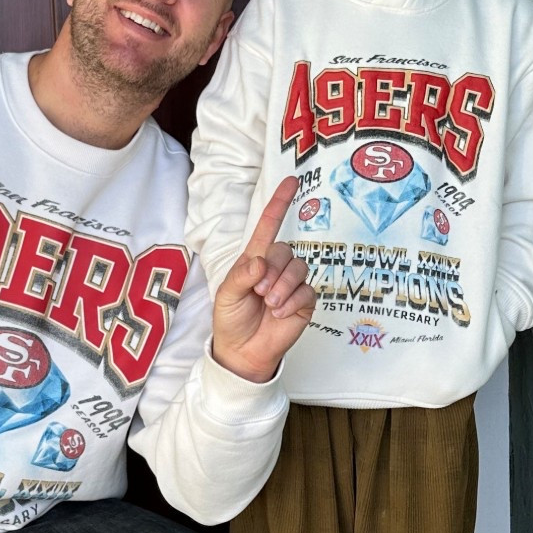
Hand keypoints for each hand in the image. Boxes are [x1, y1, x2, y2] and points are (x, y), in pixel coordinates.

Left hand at [210, 177, 316, 383]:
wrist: (242, 351)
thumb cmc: (231, 320)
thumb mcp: (227, 295)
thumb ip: (241, 276)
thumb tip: (260, 262)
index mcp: (254, 259)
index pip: (269, 225)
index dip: (279, 203)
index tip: (291, 181)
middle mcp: (275, 267)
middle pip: (284, 250)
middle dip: (272, 271)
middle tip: (258, 292)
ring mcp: (291, 284)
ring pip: (298, 268)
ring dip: (282, 286)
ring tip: (268, 304)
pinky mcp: (304, 301)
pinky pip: (306, 290)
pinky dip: (291, 300)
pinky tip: (279, 312)